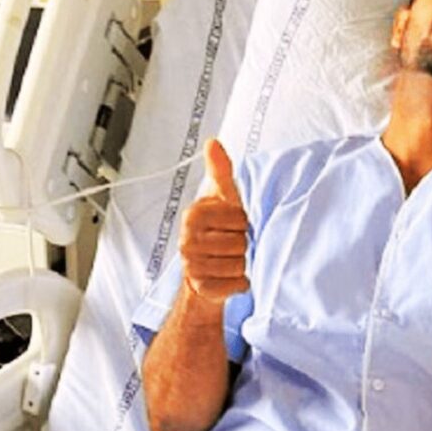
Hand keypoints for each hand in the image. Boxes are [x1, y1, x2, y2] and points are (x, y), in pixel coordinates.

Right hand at [179, 139, 249, 302]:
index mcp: (193, 215)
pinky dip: (241, 283)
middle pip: (239, 243)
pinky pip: (235, 285)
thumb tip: (212, 142)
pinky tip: (231, 276)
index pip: (238, 219)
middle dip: (244, 245)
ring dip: (243, 264)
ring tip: (232, 259)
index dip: (244, 223)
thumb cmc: (221, 229)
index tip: (235, 225)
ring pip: (238, 264)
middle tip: (234, 244)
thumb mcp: (224, 197)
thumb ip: (221, 170)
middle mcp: (187, 241)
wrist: (207, 269)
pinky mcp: (200, 288)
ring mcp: (191, 266)